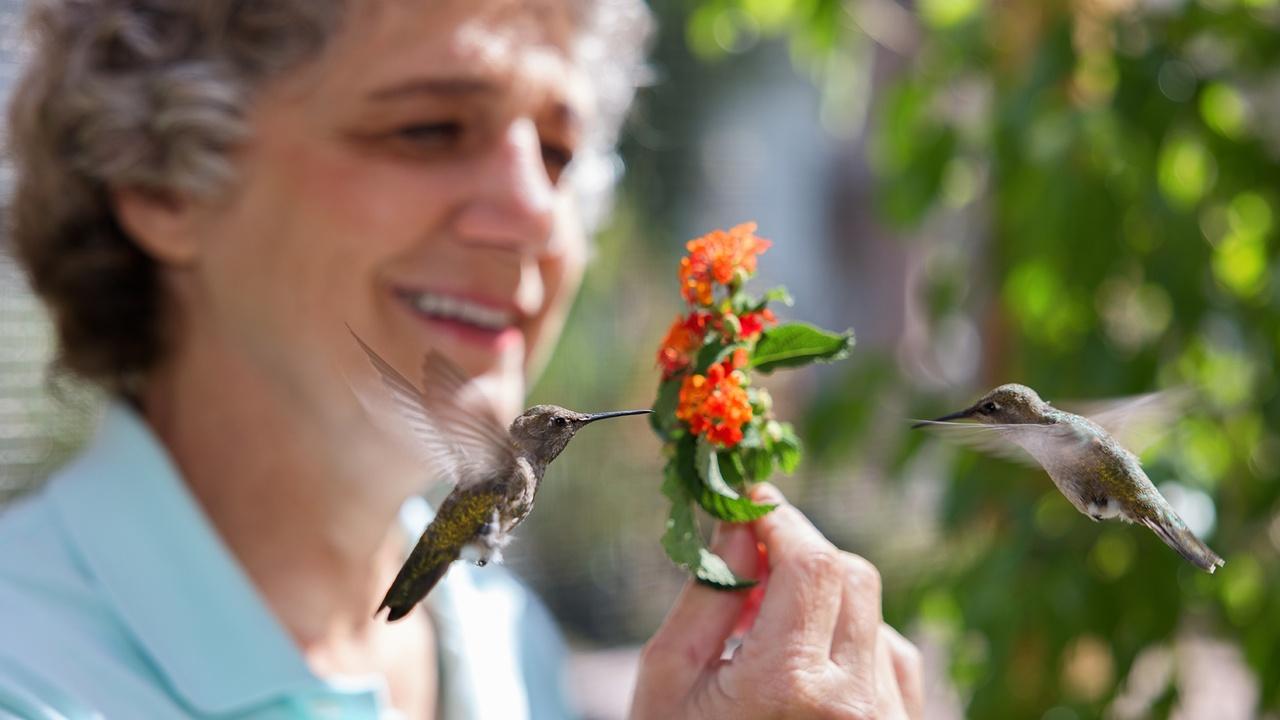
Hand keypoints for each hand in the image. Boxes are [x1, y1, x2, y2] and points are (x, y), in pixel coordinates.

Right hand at [630, 484, 923, 719]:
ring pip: (873, 611)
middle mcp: (853, 704)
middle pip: (850, 574)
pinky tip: (806, 673)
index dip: (780, 518)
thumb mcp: (669, 678)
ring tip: (769, 638)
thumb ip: (709, 593)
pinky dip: (850, 643)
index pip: (809, 561)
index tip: (752, 498)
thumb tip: (741, 521)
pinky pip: (891, 655)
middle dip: (801, 554)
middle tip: (753, 561)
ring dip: (823, 602)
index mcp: (786, 685)